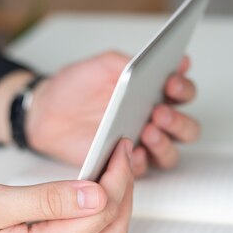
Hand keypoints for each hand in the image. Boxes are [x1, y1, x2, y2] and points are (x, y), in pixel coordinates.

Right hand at [0, 140, 133, 232]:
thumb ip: (48, 200)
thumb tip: (95, 193)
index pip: (102, 212)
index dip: (117, 176)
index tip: (118, 147)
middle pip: (111, 228)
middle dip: (123, 188)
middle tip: (120, 153)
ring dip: (114, 202)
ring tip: (110, 168)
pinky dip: (97, 214)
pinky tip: (91, 192)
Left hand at [26, 51, 199, 175]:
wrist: (46, 110)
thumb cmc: (76, 87)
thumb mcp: (102, 65)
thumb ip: (127, 63)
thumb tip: (149, 63)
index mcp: (154, 93)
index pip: (183, 92)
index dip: (183, 87)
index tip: (171, 80)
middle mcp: (153, 121)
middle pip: (186, 127)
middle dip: (178, 120)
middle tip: (159, 111)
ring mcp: (140, 145)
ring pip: (170, 152)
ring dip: (165, 143)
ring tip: (148, 131)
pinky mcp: (123, 163)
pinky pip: (142, 169)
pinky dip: (141, 161)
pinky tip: (133, 151)